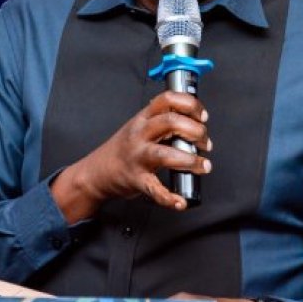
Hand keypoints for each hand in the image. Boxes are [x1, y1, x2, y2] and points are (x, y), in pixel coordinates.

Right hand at [51, 91, 211, 221]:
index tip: (203, 116)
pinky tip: (180, 201)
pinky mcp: (136, 179)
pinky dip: (169, 197)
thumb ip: (164, 122)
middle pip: (170, 122)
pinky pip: (155, 189)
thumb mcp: (141, 127)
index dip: (190, 105)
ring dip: (190, 160)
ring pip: (165, 154)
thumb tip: (196, 123)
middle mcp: (140, 134)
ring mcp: (137, 156)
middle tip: (205, 143)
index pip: (167, 100)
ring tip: (203, 166)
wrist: (97, 171)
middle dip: (196, 131)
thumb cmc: (124, 149)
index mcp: (143, 118)